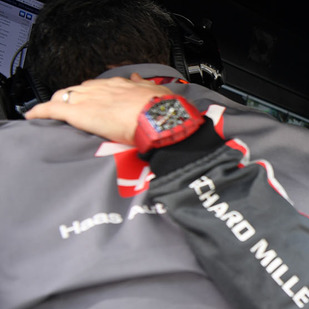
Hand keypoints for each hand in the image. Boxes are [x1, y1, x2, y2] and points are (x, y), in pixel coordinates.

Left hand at [25, 73, 172, 144]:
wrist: (158, 118)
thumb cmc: (162, 109)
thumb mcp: (155, 92)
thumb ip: (143, 86)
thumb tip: (137, 78)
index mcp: (120, 85)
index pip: (98, 86)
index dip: (93, 94)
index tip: (92, 101)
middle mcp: (101, 88)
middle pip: (78, 90)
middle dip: (73, 98)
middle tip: (71, 108)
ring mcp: (89, 98)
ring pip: (64, 97)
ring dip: (58, 104)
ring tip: (52, 113)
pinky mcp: (79, 112)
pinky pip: (52, 109)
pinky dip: (41, 112)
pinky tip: (34, 116)